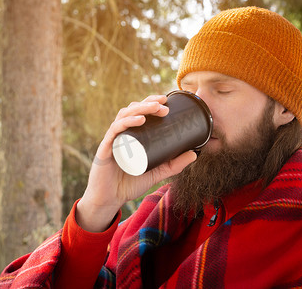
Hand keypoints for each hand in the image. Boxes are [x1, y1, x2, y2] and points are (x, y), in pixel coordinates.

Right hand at [76, 95, 196, 231]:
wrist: (110, 199)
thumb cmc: (129, 184)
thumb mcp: (157, 173)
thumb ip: (174, 164)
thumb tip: (194, 153)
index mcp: (130, 136)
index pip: (139, 112)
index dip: (151, 103)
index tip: (167, 101)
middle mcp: (121, 134)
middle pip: (132, 110)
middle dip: (148, 103)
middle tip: (164, 103)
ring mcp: (113, 139)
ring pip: (124, 115)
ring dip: (140, 108)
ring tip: (155, 108)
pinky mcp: (106, 148)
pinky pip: (115, 130)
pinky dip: (127, 122)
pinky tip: (139, 119)